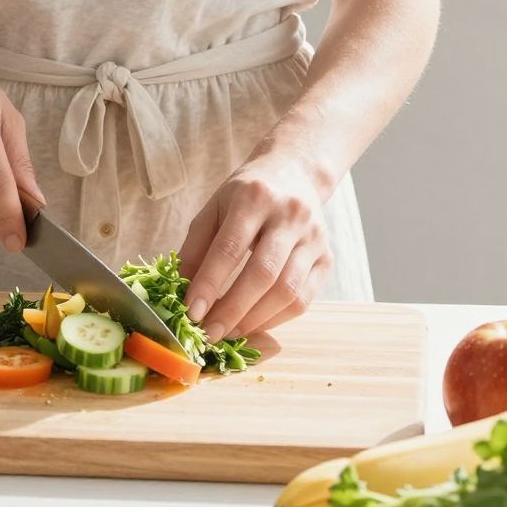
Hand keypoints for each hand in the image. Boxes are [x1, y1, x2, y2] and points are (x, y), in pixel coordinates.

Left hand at [178, 147, 332, 338]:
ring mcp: (314, 238)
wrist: (294, 172)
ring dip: (255, 320)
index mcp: (254, 198)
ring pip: (287, 291)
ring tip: (228, 332)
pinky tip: (253, 324)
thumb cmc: (246, 194)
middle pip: (263, 274)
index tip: (192, 312)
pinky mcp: (327, 258)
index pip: (230, 248)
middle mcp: (289, 216)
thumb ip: (196, 247)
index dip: (210, 284)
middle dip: (233, 310)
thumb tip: (180, 291)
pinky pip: (304, 299)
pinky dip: (276, 319)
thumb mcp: (214, 208)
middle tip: (209, 333)